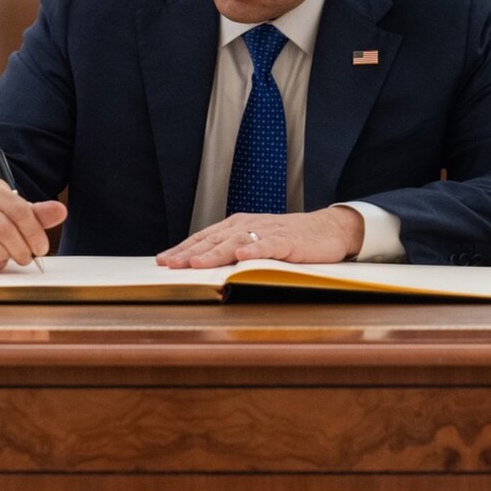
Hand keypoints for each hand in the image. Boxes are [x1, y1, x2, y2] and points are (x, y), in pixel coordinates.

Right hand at [0, 175, 67, 272]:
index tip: (42, 246)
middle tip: (30, 256)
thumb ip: (38, 213)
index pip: (17, 209)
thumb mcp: (15, 208)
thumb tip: (60, 211)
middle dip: (22, 248)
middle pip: (3, 229)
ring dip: (7, 257)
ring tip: (10, 253)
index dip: (33, 231)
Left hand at [157, 207, 362, 268]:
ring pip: (235, 242)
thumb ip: (233, 250)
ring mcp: (267, 232)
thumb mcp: (256, 241)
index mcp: (237, 225)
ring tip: (195, 264)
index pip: (204, 237)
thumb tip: (203, 266)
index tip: (162, 260)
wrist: (328, 229)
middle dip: (189, 252)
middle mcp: (248, 225)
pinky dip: (254, 249)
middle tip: (168, 264)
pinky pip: (268, 245)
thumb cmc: (290, 238)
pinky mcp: (287, 241)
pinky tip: (241, 255)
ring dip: (214, 253)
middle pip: (214, 239)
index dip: (182, 248)